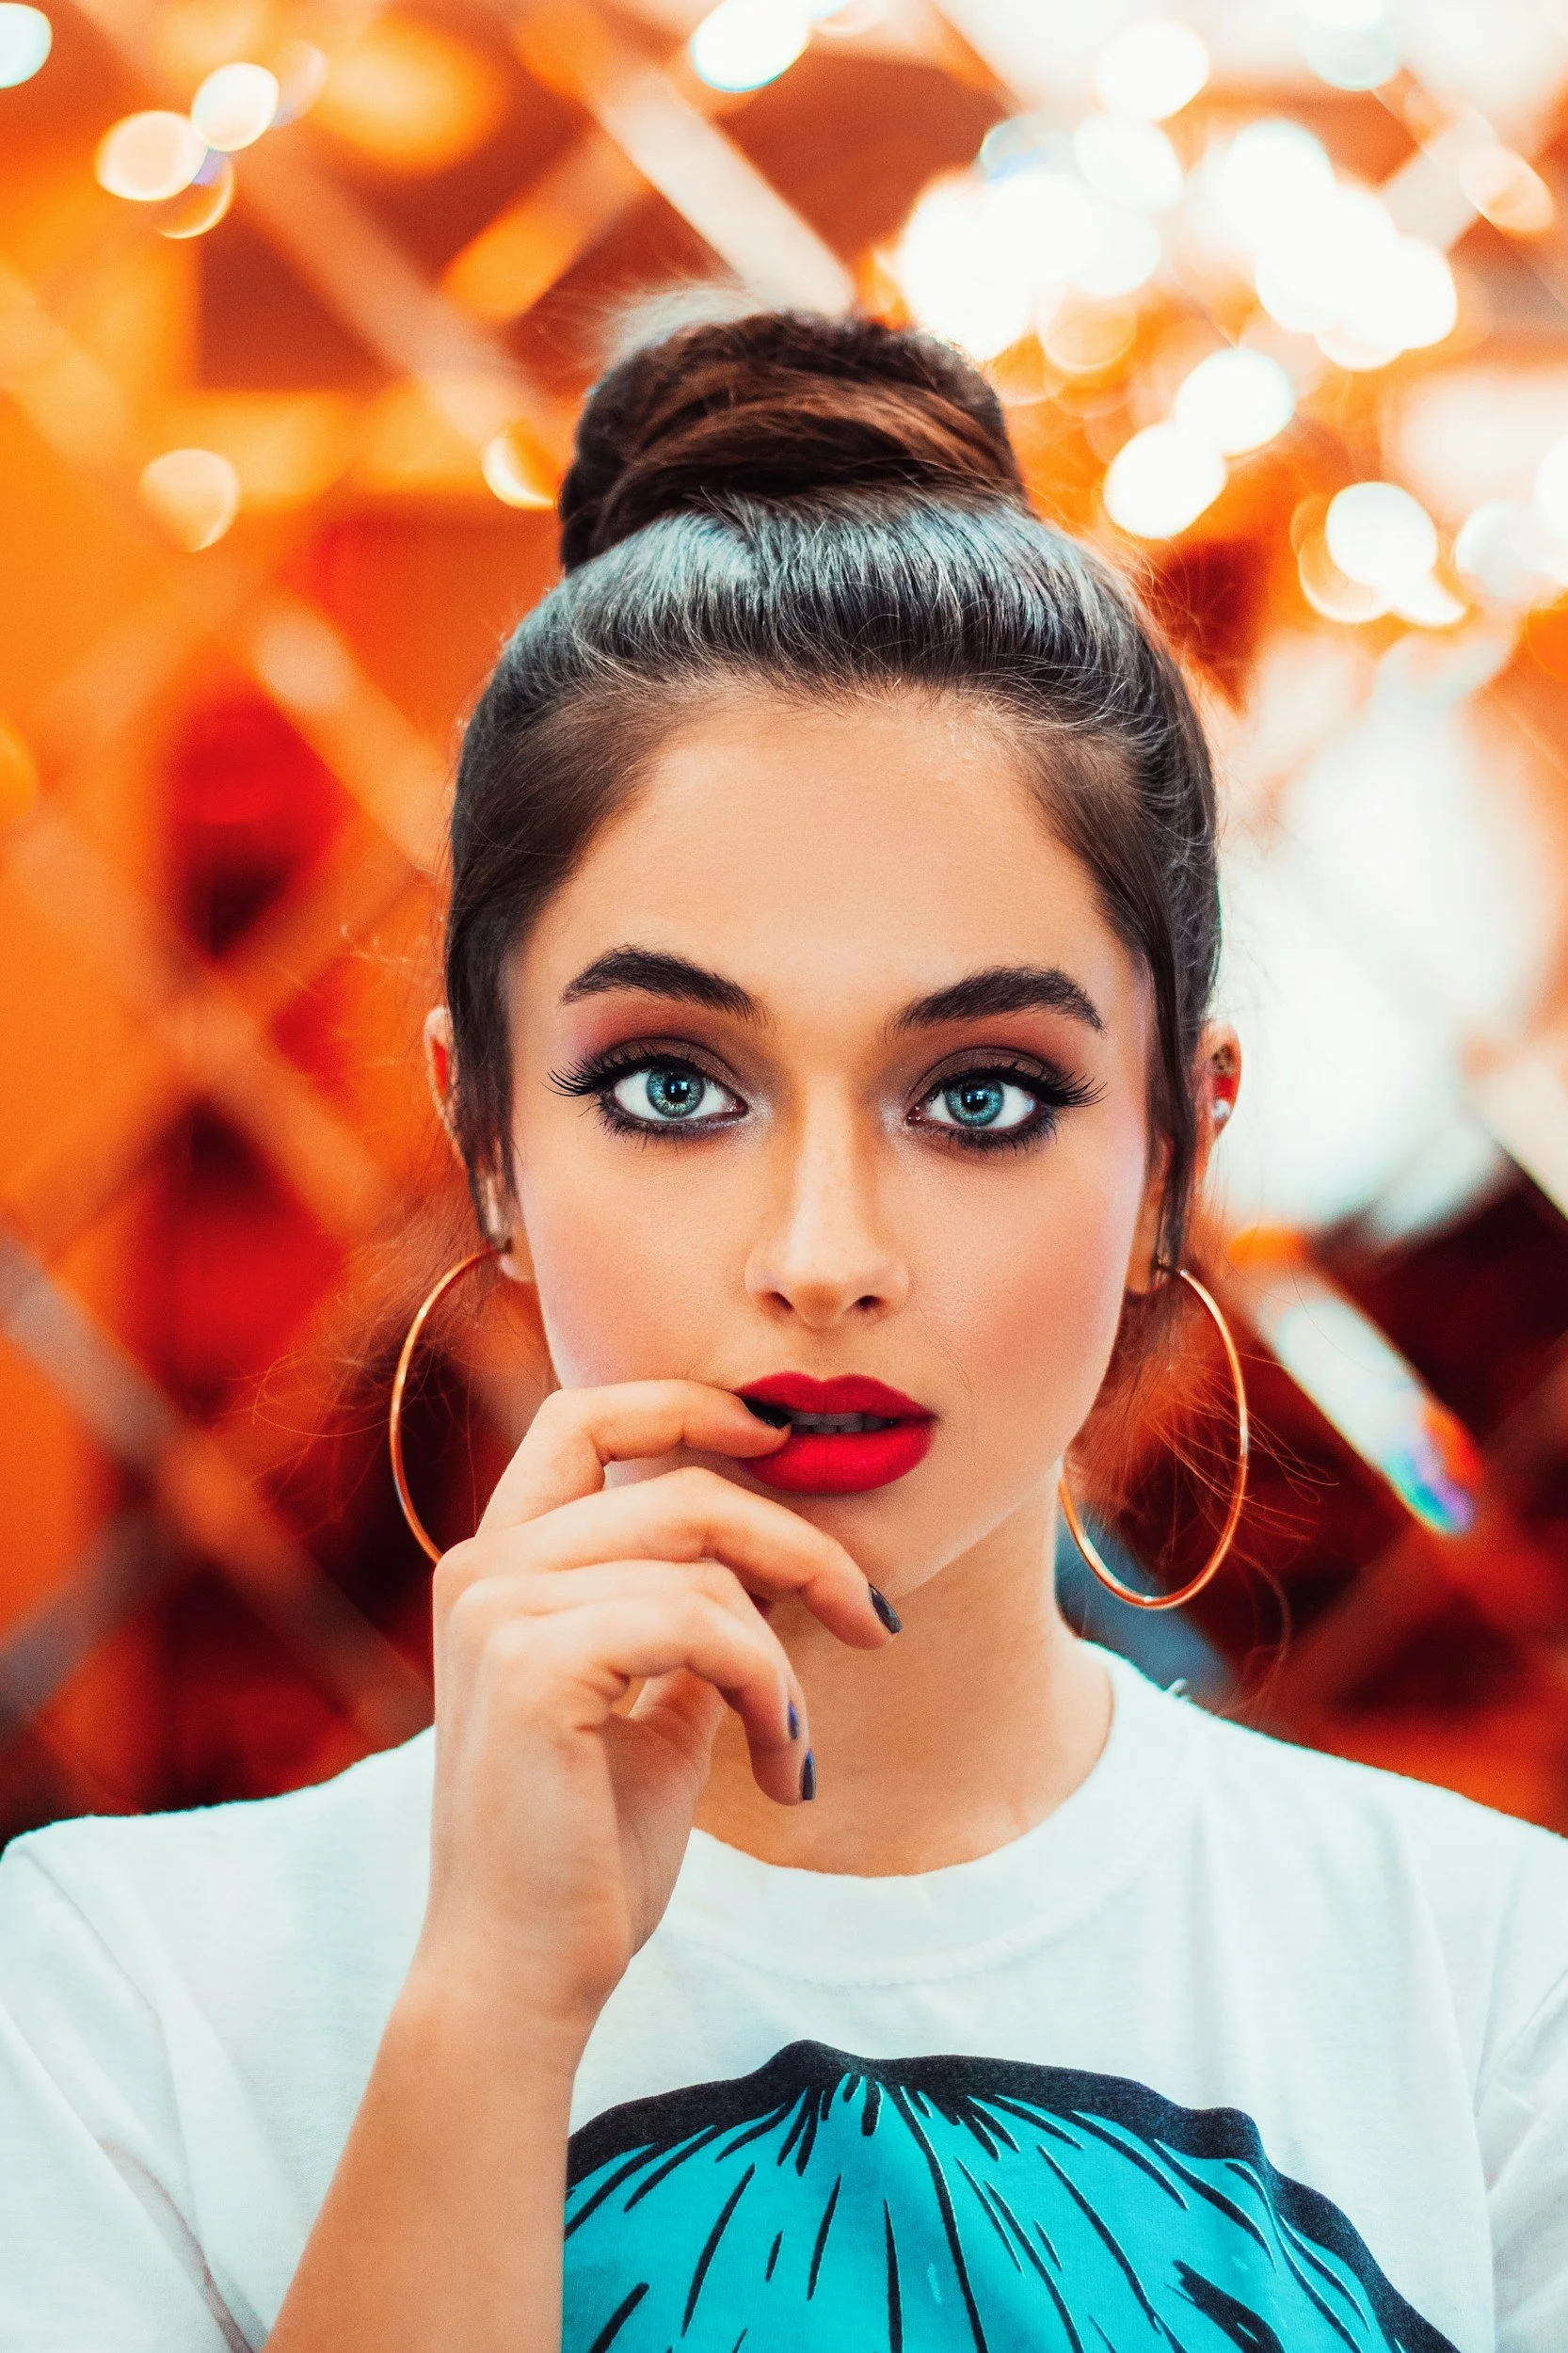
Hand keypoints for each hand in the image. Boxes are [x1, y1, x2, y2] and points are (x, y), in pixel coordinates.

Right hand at [411, 1382, 892, 2048]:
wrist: (523, 1977)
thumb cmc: (586, 1854)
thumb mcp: (652, 1709)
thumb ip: (691, 1621)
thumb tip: (778, 1557)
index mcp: (497, 1565)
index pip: (583, 1418)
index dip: (687, 1404)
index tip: (778, 1437)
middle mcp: (483, 1568)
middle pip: (681, 1488)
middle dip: (799, 1542)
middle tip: (873, 1617)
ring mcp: (500, 1609)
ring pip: (705, 1563)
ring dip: (785, 1653)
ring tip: (794, 1740)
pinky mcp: (536, 1662)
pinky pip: (705, 1625)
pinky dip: (767, 1688)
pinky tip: (779, 1765)